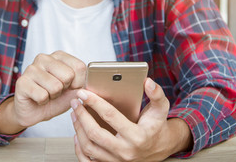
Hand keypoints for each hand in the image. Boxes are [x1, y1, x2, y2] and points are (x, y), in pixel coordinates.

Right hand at [0, 50, 85, 133]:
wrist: (34, 111)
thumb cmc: (55, 99)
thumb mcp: (74, 90)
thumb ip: (82, 83)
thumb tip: (87, 83)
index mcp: (59, 56)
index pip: (79, 66)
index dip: (78, 83)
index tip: (69, 86)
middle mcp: (44, 58)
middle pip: (68, 75)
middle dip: (64, 89)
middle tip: (56, 91)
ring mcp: (31, 68)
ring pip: (55, 86)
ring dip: (53, 96)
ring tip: (46, 94)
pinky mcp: (22, 81)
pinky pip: (42, 95)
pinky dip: (42, 101)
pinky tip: (37, 98)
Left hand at [71, 78, 192, 161]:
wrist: (161, 148)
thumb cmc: (157, 127)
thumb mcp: (160, 109)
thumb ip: (156, 94)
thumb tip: (148, 82)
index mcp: (137, 136)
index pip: (110, 116)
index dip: (94, 102)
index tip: (83, 93)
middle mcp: (126, 151)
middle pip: (95, 133)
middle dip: (81, 115)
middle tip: (75, 102)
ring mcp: (117, 161)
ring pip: (89, 147)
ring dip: (78, 129)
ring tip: (75, 114)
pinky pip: (88, 161)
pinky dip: (79, 148)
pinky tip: (77, 134)